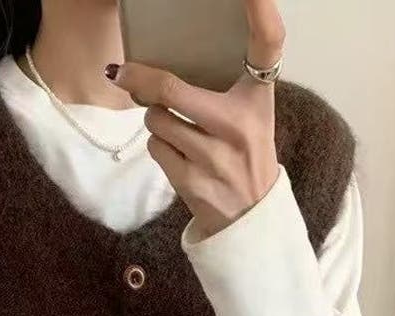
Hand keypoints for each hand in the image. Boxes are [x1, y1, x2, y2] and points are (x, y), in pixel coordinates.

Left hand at [106, 0, 284, 238]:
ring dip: (155, 120)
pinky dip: (159, 147)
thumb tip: (160, 68)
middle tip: (126, 74)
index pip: (268, 46)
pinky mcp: (192, 181)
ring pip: (156, 120)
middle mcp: (239, 125)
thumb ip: (223, 86)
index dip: (262, 13)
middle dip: (141, 81)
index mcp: (258, 99)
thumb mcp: (250, 114)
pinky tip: (178, 153)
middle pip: (170, 88)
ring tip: (174, 128)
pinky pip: (155, 148)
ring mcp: (213, 156)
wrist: (250, 215)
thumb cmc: (244, 154)